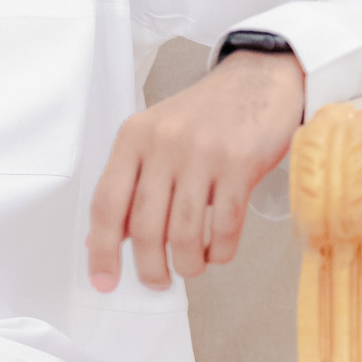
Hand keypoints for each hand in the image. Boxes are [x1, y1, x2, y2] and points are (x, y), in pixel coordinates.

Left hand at [88, 50, 305, 292]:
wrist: (259, 79)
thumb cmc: (205, 115)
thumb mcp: (156, 139)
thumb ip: (130, 185)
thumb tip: (105, 239)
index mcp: (133, 138)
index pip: (107, 203)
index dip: (102, 249)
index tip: (104, 281)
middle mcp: (163, 144)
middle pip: (145, 226)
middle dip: (149, 267)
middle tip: (157, 282)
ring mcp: (202, 153)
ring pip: (185, 232)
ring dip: (188, 263)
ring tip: (191, 267)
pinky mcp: (240, 163)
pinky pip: (226, 225)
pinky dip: (221, 250)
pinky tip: (218, 252)